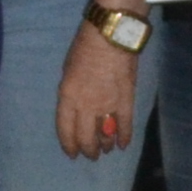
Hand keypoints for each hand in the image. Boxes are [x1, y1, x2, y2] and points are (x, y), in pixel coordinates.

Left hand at [57, 16, 138, 155]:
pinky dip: (124, 137)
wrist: (111, 35)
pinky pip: (125, 125)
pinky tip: (123, 145)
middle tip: (91, 155)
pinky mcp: (126, 101)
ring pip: (105, 135)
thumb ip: (71, 92)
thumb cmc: (85, 46)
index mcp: (67, 96)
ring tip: (106, 149)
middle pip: (85, 137)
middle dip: (88, 150)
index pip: (65, 129)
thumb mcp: (67, 70)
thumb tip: (78, 107)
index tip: (72, 154)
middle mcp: (85, 106)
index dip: (69, 144)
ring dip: (105, 145)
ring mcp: (107, 105)